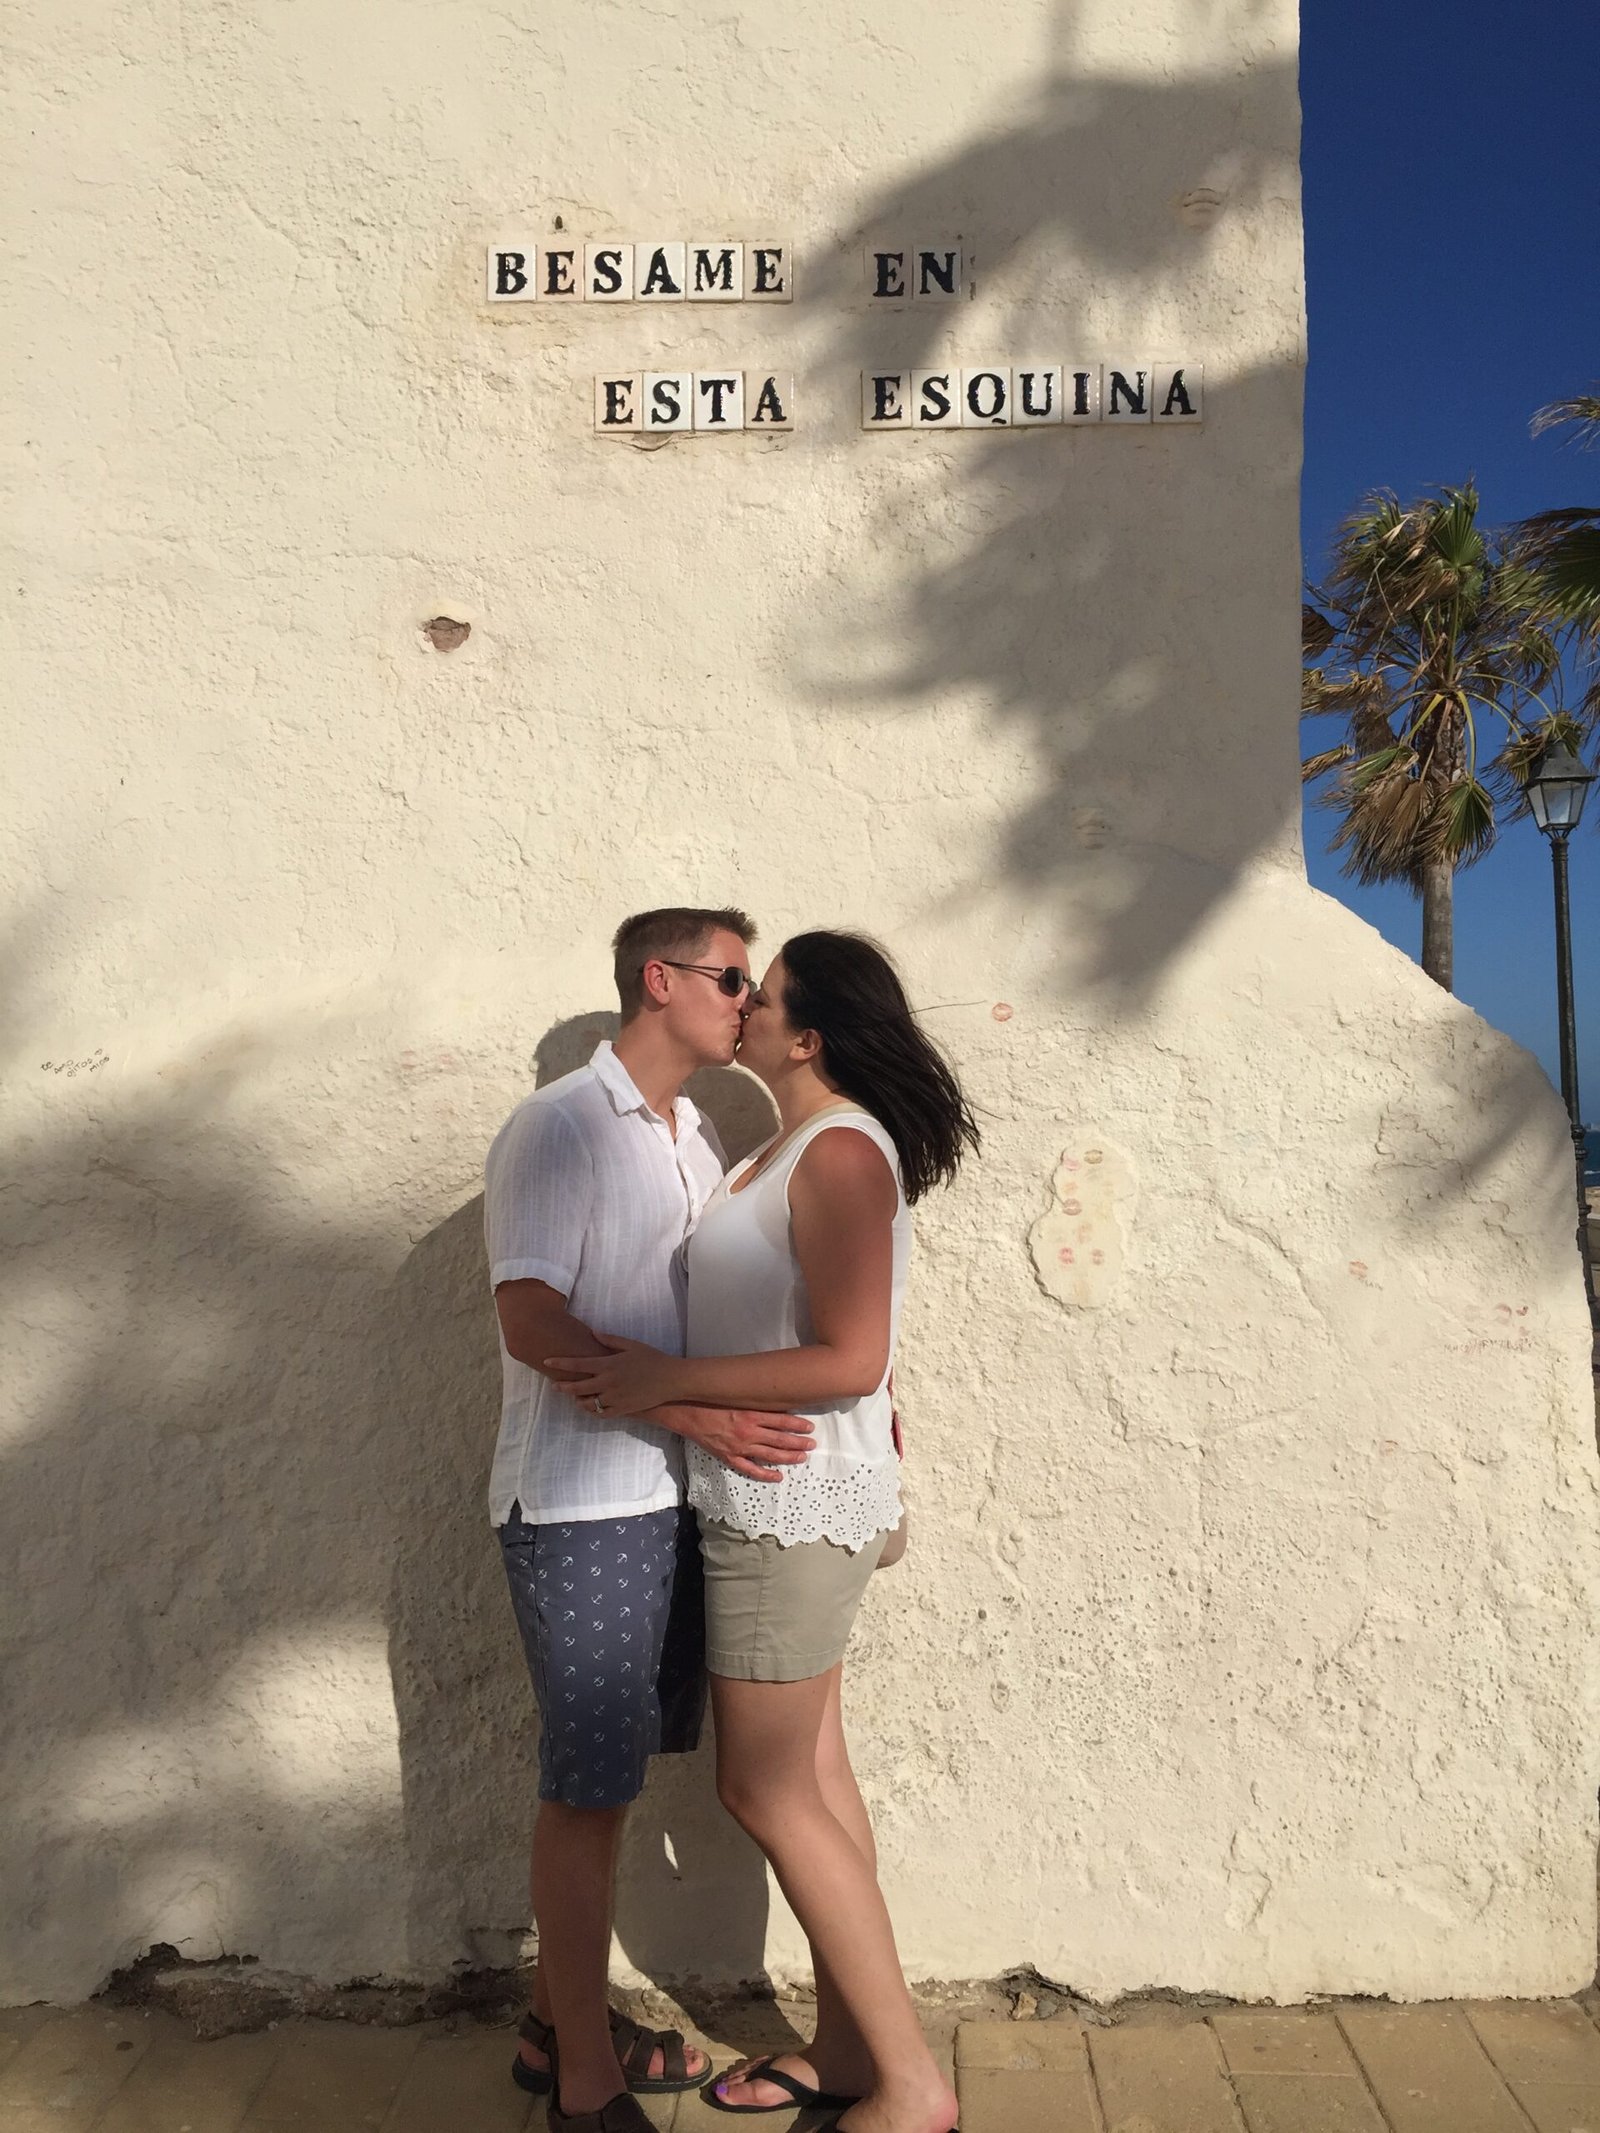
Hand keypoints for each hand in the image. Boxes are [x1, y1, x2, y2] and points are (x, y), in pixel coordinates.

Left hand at [545, 1333, 680, 1418]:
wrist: (671, 1379)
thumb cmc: (652, 1358)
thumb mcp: (631, 1345)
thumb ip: (610, 1340)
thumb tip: (593, 1333)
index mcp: (609, 1364)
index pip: (577, 1364)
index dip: (560, 1363)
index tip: (547, 1362)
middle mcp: (608, 1383)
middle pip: (577, 1387)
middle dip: (563, 1386)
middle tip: (555, 1386)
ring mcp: (615, 1398)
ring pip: (587, 1403)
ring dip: (578, 1400)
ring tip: (575, 1397)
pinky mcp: (623, 1409)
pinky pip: (601, 1413)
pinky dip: (593, 1411)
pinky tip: (590, 1407)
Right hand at [650, 1404, 814, 1483]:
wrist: (687, 1413)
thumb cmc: (711, 1401)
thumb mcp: (736, 1397)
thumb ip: (755, 1402)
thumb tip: (775, 1404)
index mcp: (751, 1414)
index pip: (782, 1420)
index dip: (798, 1424)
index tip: (810, 1427)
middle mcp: (748, 1432)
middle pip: (780, 1439)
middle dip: (799, 1442)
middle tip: (812, 1444)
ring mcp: (740, 1447)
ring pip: (770, 1455)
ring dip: (789, 1457)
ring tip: (802, 1457)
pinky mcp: (730, 1457)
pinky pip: (751, 1469)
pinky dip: (766, 1474)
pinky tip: (778, 1476)